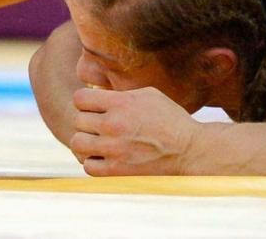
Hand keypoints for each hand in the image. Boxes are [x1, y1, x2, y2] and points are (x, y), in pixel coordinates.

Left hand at [70, 87, 198, 175]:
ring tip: (99, 140)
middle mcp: (113, 124)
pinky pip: (87, 165)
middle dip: (89, 119)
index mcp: (122, 103)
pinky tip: (106, 156)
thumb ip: (121, 94)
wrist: (188, 149)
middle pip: (78, 119)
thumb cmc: (170, 119)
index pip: (80, 98)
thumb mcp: (149, 95)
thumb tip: (98, 94)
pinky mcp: (115, 170)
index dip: (86, 100)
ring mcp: (113, 149)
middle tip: (102, 123)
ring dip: (86, 140)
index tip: (95, 105)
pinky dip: (93, 160)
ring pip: (77, 142)